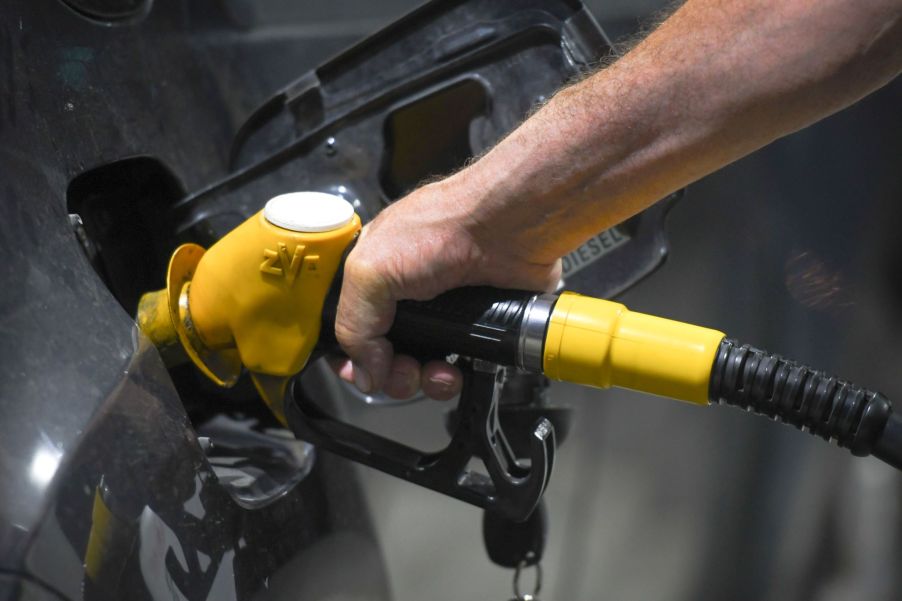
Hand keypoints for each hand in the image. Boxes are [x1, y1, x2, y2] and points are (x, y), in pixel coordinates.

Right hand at [333, 172, 560, 399]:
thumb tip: (365, 371)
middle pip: (383, 357)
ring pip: (419, 369)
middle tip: (405, 371)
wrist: (509, 227)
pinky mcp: (474, 328)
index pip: (348, 328)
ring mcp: (440, 314)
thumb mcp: (373, 270)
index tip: (361, 372)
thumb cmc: (445, 226)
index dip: (350, 357)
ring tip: (438, 372)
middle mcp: (405, 297)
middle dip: (392, 374)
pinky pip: (455, 369)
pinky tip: (458, 371)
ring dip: (424, 381)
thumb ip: (354, 323)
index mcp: (374, 278)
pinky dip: (453, 378)